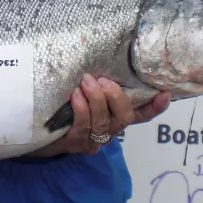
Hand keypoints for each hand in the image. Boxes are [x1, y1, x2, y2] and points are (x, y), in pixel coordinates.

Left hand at [26, 74, 169, 158]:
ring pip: (103, 122)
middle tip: (103, 80)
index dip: (155, 107)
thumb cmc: (64, 107)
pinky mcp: (75, 143)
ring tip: (86, 81)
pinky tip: (74, 95)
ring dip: (96, 99)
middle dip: (116, 97)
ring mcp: (92, 140)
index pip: (141, 115)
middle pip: (124, 118)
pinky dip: (80, 108)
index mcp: (114, 118)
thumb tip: (101, 60)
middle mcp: (108, 131)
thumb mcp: (84, 93)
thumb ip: (97, 84)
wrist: (37, 132)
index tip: (165, 93)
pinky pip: (82, 126)